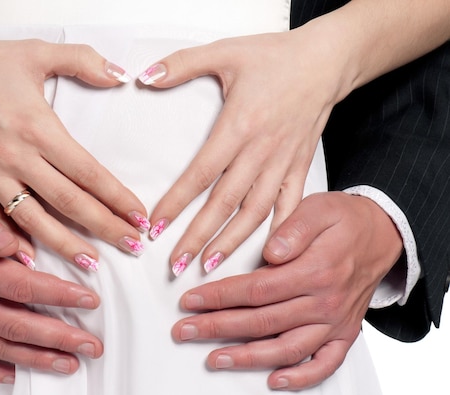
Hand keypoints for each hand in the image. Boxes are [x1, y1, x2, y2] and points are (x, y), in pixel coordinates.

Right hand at [0, 37, 147, 265]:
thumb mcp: (35, 52)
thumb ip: (82, 60)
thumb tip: (120, 74)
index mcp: (38, 128)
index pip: (87, 171)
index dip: (117, 197)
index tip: (139, 215)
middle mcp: (17, 158)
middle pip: (69, 201)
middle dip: (105, 226)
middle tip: (133, 245)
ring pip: (34, 219)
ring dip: (65, 244)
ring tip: (92, 264)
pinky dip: (11, 242)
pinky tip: (31, 261)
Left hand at [143, 30, 347, 271]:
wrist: (326, 61)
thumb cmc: (275, 56)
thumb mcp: (224, 51)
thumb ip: (181, 64)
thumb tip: (145, 77)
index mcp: (238, 126)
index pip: (200, 173)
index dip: (176, 203)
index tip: (155, 227)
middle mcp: (261, 151)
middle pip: (224, 203)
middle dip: (198, 237)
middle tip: (176, 265)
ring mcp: (283, 163)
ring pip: (255, 212)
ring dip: (232, 242)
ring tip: (210, 266)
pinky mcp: (300, 167)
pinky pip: (289, 206)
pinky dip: (278, 232)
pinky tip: (265, 255)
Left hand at [171, 192, 402, 389]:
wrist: (383, 235)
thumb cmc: (344, 220)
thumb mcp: (319, 208)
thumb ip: (294, 228)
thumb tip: (271, 251)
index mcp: (316, 270)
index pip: (257, 289)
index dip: (220, 296)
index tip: (191, 300)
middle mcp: (325, 301)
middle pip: (263, 322)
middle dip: (218, 328)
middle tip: (185, 330)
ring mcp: (335, 321)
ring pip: (287, 348)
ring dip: (247, 357)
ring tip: (213, 359)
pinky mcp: (344, 333)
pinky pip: (325, 364)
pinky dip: (301, 377)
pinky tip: (273, 380)